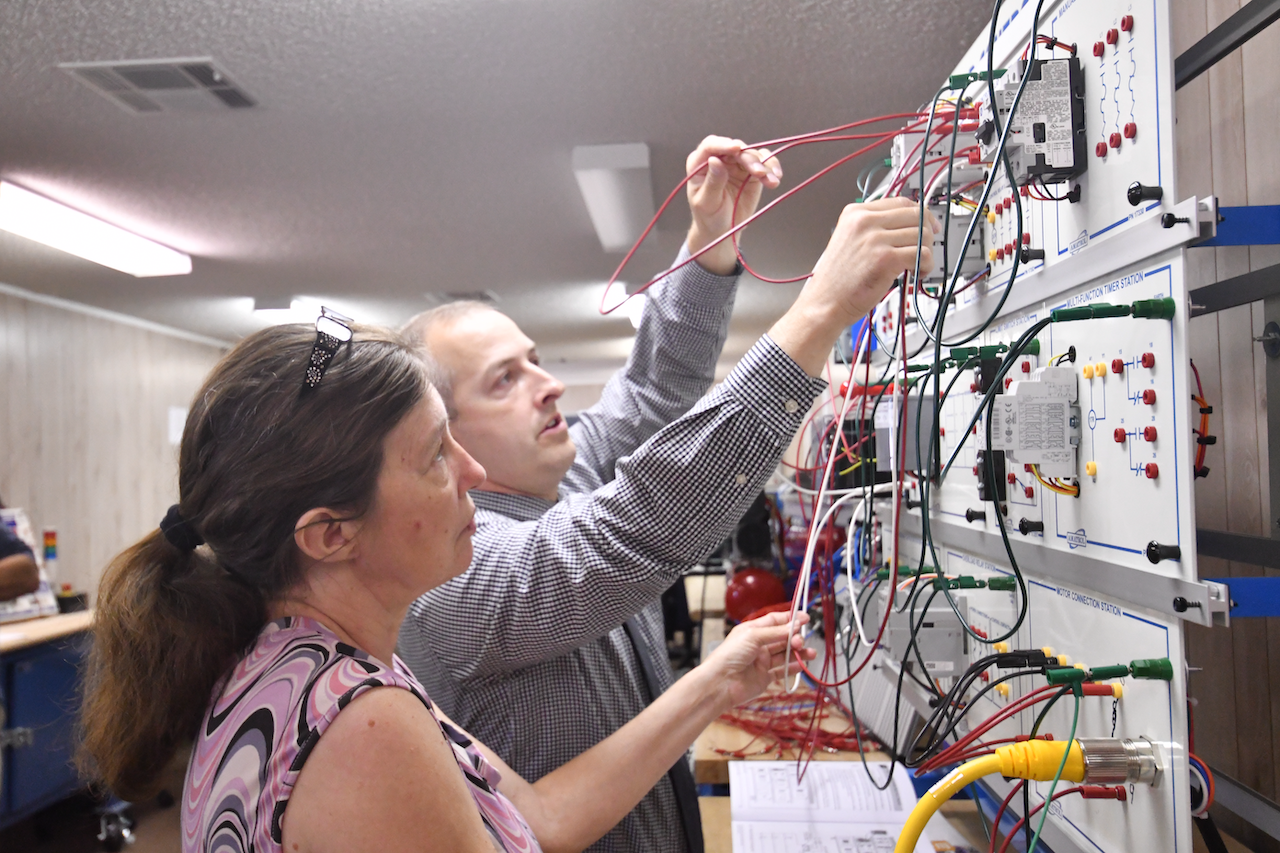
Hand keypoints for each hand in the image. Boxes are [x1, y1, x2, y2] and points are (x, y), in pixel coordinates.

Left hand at [685, 136, 782, 274]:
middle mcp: (719, 159)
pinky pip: (764, 162)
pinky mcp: (752, 171)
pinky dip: (772, 167)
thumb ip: (712, 182)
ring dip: (764, 165)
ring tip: (771, 181)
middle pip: (736, 149)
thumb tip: (715, 160)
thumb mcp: (706, 203)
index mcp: (700, 163)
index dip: (724, 144)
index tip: (736, 148)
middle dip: (749, 159)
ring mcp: (737, 164)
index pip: (711, 146)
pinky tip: (776, 177)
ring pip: (753, 155)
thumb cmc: (709, 216)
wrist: (723, 230)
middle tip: (759, 173)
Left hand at [699, 610, 815, 709]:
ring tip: (810, 654)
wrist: (720, 683)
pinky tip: (802, 665)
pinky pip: (782, 671)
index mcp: (753, 631)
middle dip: (794, 638)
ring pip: (785, 655)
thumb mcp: (753, 636)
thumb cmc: (730, 655)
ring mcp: (762, 662)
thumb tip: (794, 626)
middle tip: (800, 642)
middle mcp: (758, 645)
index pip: (775, 621)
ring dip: (799, 653)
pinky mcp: (764, 678)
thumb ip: (775, 632)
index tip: (805, 619)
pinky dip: (793, 668)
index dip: (790, 619)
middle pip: (782, 638)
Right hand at [806, 197, 939, 328]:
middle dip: (928, 231)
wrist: (824, 302)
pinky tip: (919, 272)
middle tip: (927, 246)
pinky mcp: (886, 259)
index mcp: (855, 213)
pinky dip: (927, 265)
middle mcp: (865, 221)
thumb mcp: (849, 239)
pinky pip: (923, 254)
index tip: (928, 224)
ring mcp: (875, 239)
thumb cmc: (837, 279)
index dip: (920, 213)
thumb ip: (874, 227)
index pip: (901, 202)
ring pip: (923, 234)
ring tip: (918, 264)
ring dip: (927, 251)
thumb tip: (908, 224)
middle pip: (916, 215)